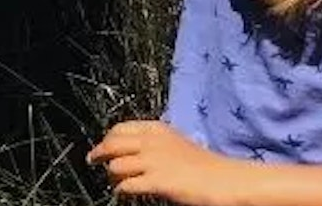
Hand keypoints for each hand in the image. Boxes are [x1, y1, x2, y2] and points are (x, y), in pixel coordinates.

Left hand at [88, 120, 243, 205]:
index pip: (119, 128)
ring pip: (115, 166)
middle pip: (111, 144)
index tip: (103, 146)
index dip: (107, 138)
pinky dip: (122, 190)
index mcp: (157, 129)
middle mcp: (152, 142)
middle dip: (100, 154)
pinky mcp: (157, 181)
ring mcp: (154, 161)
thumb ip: (155, 143)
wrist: (227, 180)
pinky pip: (126, 185)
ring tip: (116, 182)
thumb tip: (133, 149)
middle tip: (94, 161)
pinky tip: (125, 193)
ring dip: (112, 176)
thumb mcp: (177, 143)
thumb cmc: (207, 165)